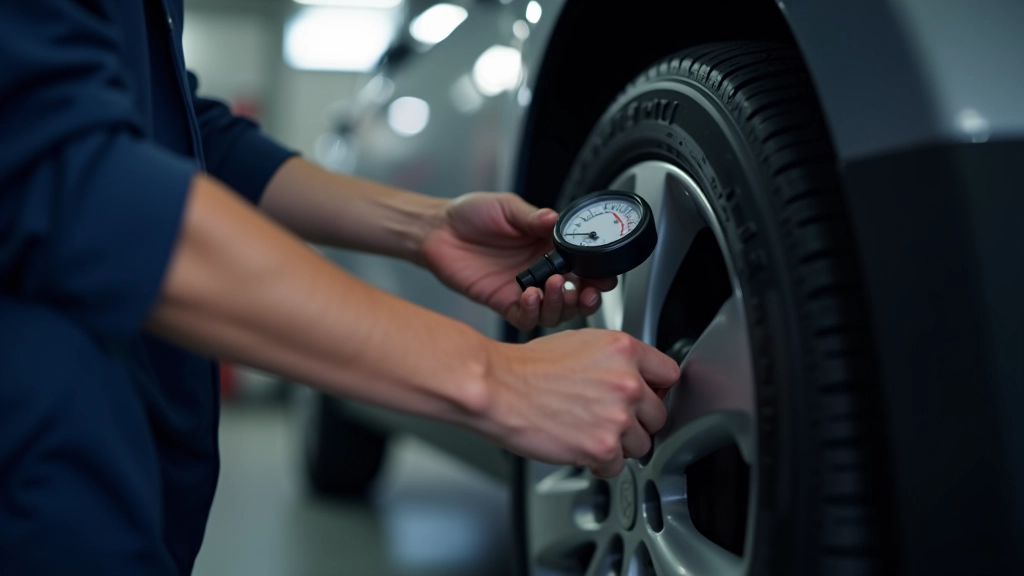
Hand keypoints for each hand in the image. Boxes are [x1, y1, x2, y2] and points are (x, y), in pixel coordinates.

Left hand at [420, 192, 616, 329]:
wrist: (437, 230)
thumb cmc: (469, 215)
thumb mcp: (506, 207)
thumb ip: (532, 217)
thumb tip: (554, 219)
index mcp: (547, 245)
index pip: (582, 264)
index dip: (597, 273)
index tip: (604, 275)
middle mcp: (540, 270)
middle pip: (576, 294)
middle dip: (588, 297)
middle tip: (588, 291)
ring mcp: (524, 289)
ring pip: (555, 311)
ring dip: (562, 304)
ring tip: (556, 287)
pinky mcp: (504, 302)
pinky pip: (526, 318)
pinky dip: (533, 312)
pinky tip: (530, 295)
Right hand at [480, 329, 679, 477]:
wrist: (499, 388)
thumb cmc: (528, 367)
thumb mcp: (580, 342)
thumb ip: (614, 359)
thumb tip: (632, 374)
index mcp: (624, 350)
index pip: (669, 374)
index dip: (656, 388)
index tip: (647, 396)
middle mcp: (627, 381)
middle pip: (658, 414)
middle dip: (637, 420)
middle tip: (610, 418)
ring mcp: (618, 416)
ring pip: (642, 444)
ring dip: (620, 443)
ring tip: (590, 432)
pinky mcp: (602, 446)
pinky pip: (618, 466)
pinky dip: (601, 463)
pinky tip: (582, 447)